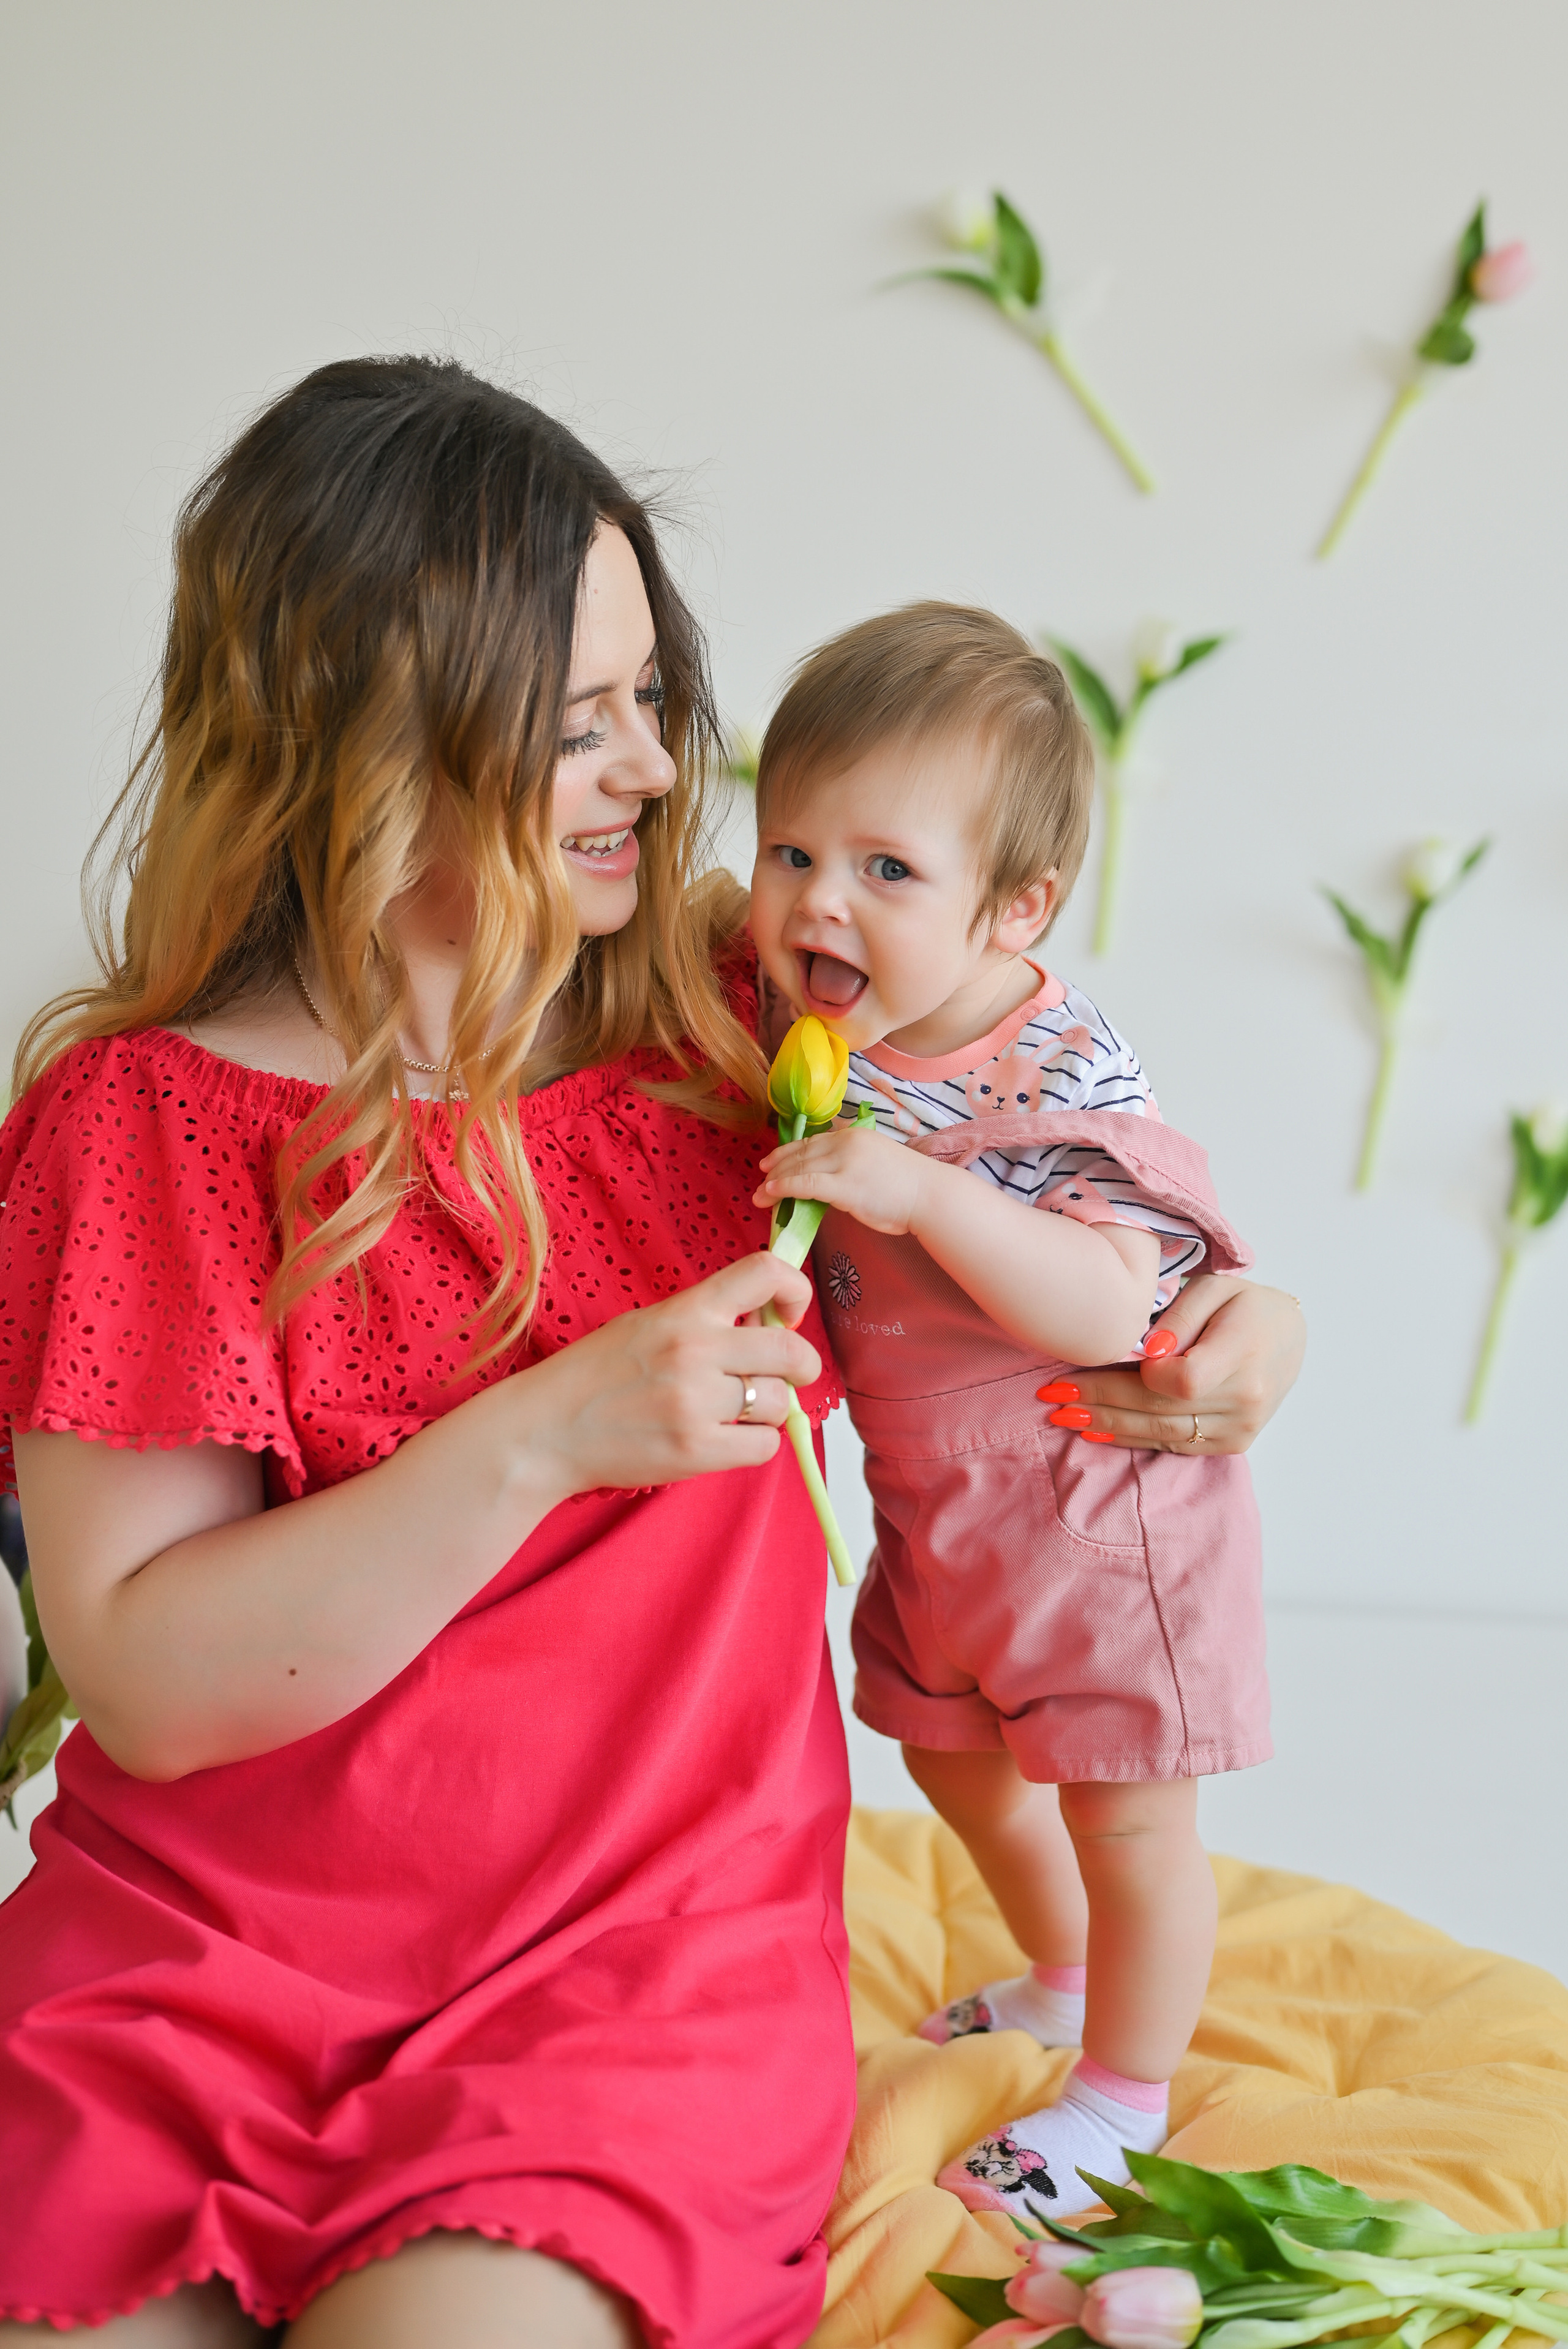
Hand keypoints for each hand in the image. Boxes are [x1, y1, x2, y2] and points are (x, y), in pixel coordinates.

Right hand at [518, 1250, 822, 1498]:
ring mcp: (695, 1402)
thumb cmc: (595, 1375)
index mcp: (685, 1310)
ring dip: (769, 1410)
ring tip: (735, 1412)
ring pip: (780, 1404)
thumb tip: (769, 1325)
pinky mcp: (695, 1451)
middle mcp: (695, 1350)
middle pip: (791, 1351)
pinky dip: (754, 1444)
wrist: (544, 1430)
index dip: (794, 1289)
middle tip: (787, 1375)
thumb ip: (706, 1320)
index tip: (788, 1313)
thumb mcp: (647, 1324)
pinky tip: (725, 1439)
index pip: (765, 1273)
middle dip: (801, 1365)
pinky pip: (764, 1447)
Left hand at [755, 1124, 923, 1235]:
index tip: (770, 1161)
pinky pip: (805, 1184)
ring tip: (759, 1193)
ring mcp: (845, 1163)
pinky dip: (784, 1188)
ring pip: (799, 1168)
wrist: (930, 1195)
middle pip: (801, 1153)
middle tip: (759, 1177)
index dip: (787, 1151)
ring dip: (774, 1181)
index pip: (812, 1141)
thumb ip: (849, 1163)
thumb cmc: (907, 1186)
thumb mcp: (875, 1161)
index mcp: (853, 1135)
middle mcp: (846, 1143)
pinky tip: (770, 1193)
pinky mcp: (845, 1185)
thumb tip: (824, 1177)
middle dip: (776, 1166)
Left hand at [1039, 1276, 1304, 1453]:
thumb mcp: (1216, 1289)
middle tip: (1052, 1396)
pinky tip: (1098, 1432)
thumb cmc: (1246, 1306)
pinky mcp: (1233, 1444)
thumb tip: (1147, 1352)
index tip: (1091, 1363)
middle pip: (1160, 1410)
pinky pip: (1175, 1445)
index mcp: (1243, 1359)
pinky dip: (1133, 1439)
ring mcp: (1241, 1429)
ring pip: (1162, 1433)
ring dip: (1108, 1426)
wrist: (1290, 1338)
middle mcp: (1245, 1402)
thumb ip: (1181, 1315)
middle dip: (1100, 1402)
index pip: (1179, 1381)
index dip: (1133, 1377)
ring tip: (1064, 1416)